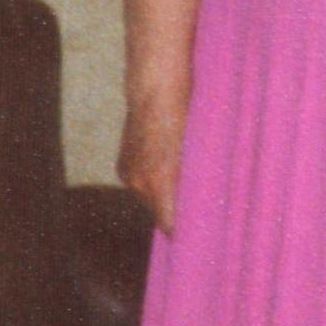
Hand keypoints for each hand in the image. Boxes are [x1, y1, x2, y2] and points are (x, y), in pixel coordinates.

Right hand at [117, 98, 186, 235]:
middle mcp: (139, 183)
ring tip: (183, 183)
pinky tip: (166, 168)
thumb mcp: (198, 150)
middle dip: (176, 211)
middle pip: (160, 212)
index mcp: (160, 181)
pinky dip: (153, 183)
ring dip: (164, 196)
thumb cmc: (186, 117)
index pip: (169, 223)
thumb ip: (196, 180)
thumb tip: (203, 203)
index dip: (182, 230)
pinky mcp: (122, 167)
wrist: (155, 90)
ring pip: (150, 198)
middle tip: (198, 208)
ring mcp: (128, 175)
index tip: (198, 236)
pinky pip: (141, 185)